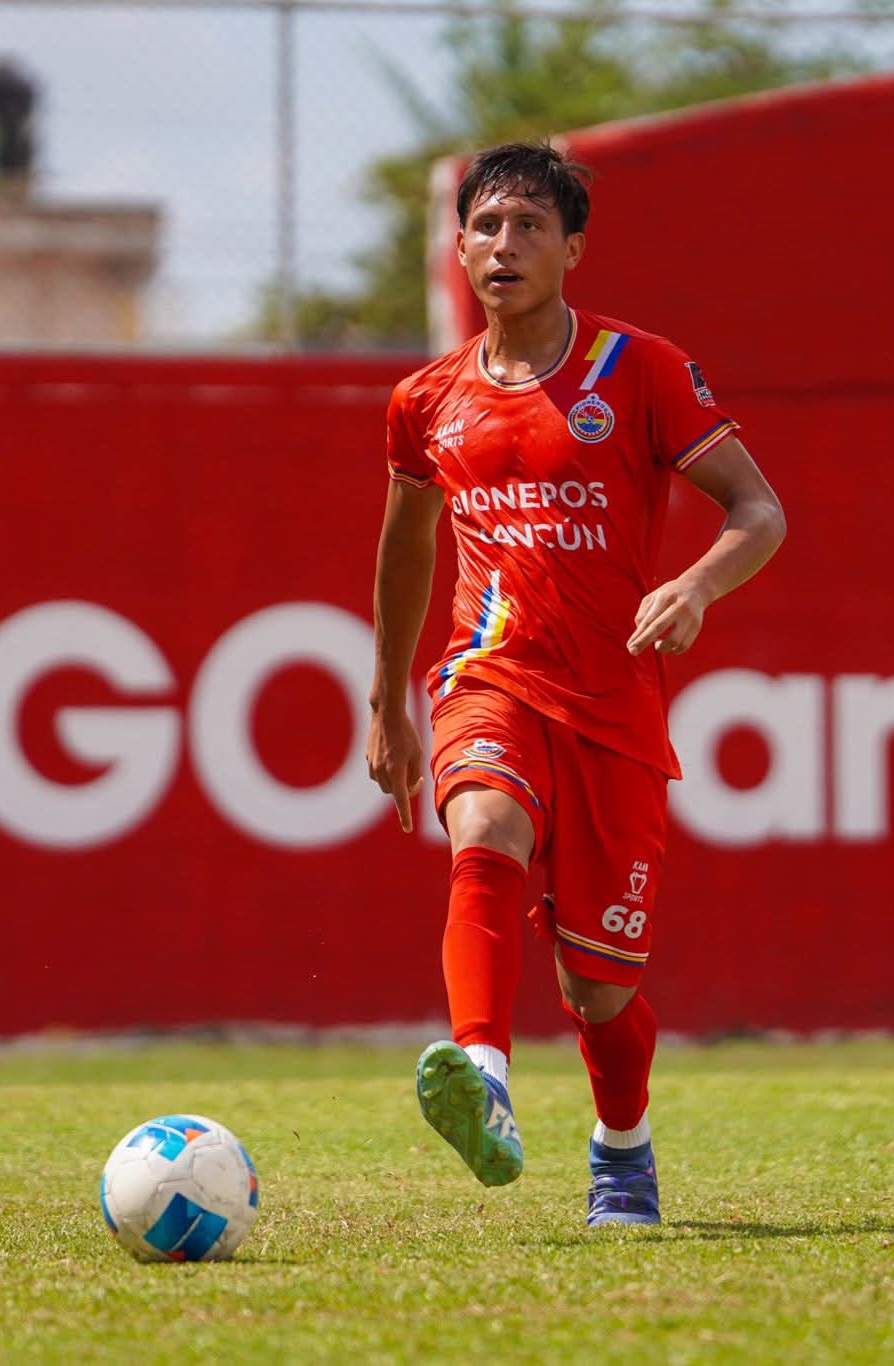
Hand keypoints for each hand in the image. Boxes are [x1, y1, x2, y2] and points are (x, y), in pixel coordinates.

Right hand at [366, 708, 423, 832]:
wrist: (386, 713)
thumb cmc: (407, 732)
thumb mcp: (418, 753)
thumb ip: (413, 773)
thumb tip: (408, 787)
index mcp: (396, 771)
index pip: (402, 800)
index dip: (405, 816)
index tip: (408, 829)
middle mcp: (381, 771)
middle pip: (394, 792)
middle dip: (405, 789)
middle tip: (417, 777)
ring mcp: (372, 765)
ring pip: (384, 784)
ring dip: (395, 781)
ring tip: (405, 765)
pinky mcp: (367, 759)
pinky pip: (377, 773)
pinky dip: (386, 773)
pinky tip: (393, 757)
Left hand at [627, 578, 706, 655]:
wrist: (696, 588)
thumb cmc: (669, 595)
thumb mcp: (653, 597)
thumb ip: (643, 614)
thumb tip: (638, 636)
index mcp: (665, 597)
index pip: (649, 618)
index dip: (639, 634)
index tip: (630, 646)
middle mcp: (679, 606)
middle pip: (659, 627)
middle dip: (644, 641)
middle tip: (633, 651)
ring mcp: (690, 617)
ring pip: (674, 641)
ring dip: (661, 648)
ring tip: (657, 644)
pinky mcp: (697, 627)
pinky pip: (683, 646)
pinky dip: (673, 650)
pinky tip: (667, 645)